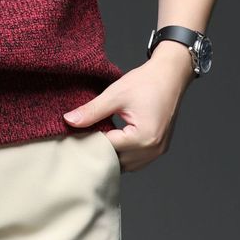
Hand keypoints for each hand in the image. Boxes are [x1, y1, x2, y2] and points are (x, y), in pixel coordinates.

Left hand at [62, 41, 195, 171]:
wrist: (170, 75)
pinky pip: (137, 160)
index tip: (76, 133)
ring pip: (127, 164)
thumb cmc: (146, 82)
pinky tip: (112, 139)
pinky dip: (123, 153)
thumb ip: (92, 111)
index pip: (108, 149)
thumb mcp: (114, 95)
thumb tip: (69, 120)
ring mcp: (158, 150)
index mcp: (143, 138)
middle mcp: (153, 149)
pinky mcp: (159, 147)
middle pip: (117, 161)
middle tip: (83, 137)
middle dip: (100, 151)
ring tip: (97, 137)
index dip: (90, 141)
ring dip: (112, 154)